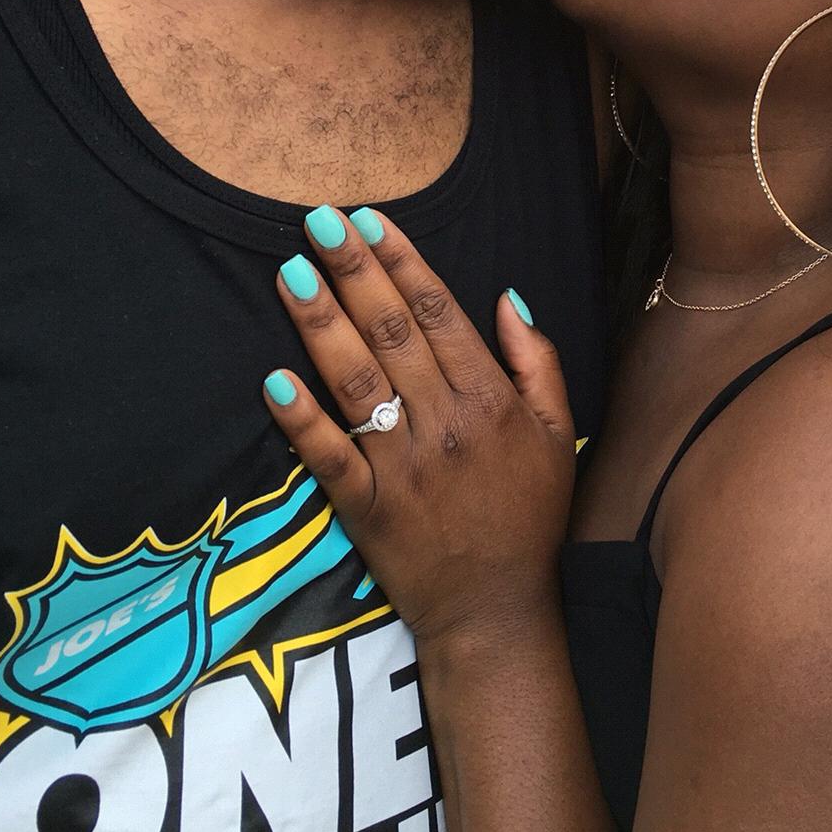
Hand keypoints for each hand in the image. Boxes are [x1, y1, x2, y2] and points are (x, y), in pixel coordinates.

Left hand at [261, 209, 575, 646]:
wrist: (498, 611)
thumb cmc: (530, 514)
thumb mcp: (558, 432)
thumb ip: (536, 362)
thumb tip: (506, 297)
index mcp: (489, 400)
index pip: (438, 314)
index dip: (401, 262)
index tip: (370, 220)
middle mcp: (443, 425)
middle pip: (390, 333)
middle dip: (352, 272)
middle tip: (319, 221)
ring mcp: (400, 467)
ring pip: (354, 381)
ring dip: (320, 324)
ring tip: (291, 272)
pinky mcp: (364, 509)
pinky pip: (327, 457)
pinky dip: (300, 419)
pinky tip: (273, 379)